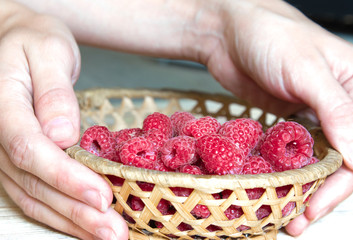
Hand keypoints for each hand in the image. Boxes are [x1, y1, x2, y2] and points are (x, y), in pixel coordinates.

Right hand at [0, 1, 127, 238]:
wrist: (17, 42)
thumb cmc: (34, 42)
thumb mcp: (48, 52)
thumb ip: (53, 92)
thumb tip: (62, 133)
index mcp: (3, 105)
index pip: (30, 149)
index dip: (66, 176)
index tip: (101, 196)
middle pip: (35, 182)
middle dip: (76, 210)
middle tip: (113, 232)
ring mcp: (4, 152)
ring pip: (34, 195)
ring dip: (72, 220)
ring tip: (107, 235)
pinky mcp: (16, 160)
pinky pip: (34, 192)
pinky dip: (61, 211)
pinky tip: (85, 223)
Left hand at [202, 0, 352, 235]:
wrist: (227, 32)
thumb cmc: (270, 36)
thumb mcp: (307, 70)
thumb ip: (338, 112)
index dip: (343, 181)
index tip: (317, 204)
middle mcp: (340, 106)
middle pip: (341, 160)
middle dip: (322, 192)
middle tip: (299, 218)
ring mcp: (311, 116)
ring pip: (316, 161)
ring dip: (303, 188)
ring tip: (285, 212)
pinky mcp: (285, 122)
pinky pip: (291, 153)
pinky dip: (286, 172)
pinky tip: (276, 188)